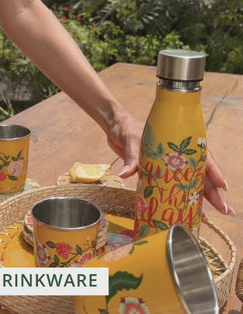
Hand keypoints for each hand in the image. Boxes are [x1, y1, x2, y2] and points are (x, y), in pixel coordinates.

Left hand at [108, 116, 234, 216]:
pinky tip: (188, 211)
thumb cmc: (127, 129)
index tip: (222, 185)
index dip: (213, 171)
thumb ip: (132, 158)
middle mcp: (175, 155)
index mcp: (175, 143)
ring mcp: (168, 164)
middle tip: (225, 209)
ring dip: (201, 198)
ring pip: (190, 182)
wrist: (116, 127)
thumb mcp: (131, 141)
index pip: (201, 157)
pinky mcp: (158, 172)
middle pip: (199, 174)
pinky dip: (180, 198)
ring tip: (213, 215)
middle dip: (213, 191)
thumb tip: (127, 172)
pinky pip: (173, 186)